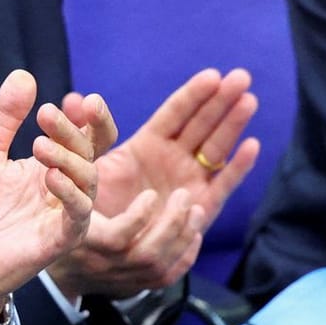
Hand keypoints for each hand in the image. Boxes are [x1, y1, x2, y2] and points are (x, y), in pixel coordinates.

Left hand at [0, 70, 96, 324]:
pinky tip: (49, 177)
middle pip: (88, 152)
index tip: (75, 98)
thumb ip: (5, 118)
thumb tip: (24, 74)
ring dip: (68, 158)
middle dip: (72, 130)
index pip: (85, 136)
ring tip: (39, 144)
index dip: (87, 117)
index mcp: (53, 166)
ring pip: (87, 181)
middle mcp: (65, 189)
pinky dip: (69, 193)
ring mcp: (65, 215)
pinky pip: (77, 215)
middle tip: (47, 113)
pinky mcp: (59, 241)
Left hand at [47, 68, 260, 298]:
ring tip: (248, 100)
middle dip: (222, 101)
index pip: (176, 113)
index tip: (213, 75)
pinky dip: (236, 168)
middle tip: (242, 77)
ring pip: (215, 148)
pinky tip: (251, 146)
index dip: (194, 95)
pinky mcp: (198, 208)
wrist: (92, 249)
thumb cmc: (86, 203)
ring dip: (232, 125)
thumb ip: (85, 134)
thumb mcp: (84, 164)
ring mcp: (188, 181)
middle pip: (203, 124)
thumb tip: (74, 98)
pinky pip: (220, 186)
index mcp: (148, 144)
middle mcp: (172, 160)